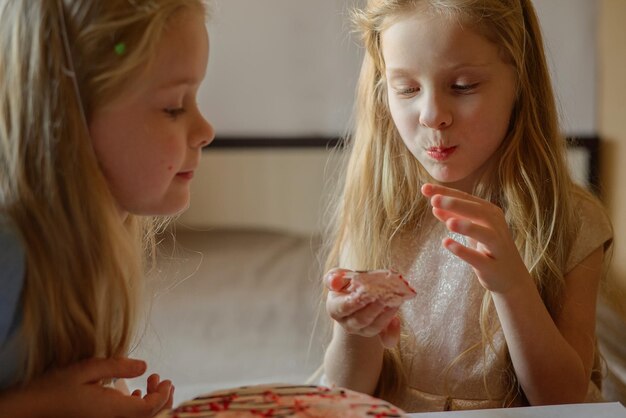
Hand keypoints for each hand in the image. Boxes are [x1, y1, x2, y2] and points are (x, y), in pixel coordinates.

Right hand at [0, 358, 172, 417]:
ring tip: (150, 382)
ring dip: (150, 403)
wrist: (29, 410)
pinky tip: (132, 395)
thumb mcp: (87, 369)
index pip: (149, 410)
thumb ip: (118, 367)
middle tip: (162, 380)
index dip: (162, 396)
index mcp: (112, 411)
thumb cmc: (55, 388)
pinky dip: (136, 408)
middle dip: (161, 400)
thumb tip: (144, 366)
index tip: (166, 379)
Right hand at [325, 268, 400, 347]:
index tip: (366, 292)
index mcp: (335, 309)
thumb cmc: (348, 283)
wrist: (361, 293)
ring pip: (374, 328)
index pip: (343, 307)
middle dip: (373, 308)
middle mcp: (347, 323)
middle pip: (360, 320)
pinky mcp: (378, 334)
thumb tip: (334, 282)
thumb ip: (334, 277)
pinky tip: (397, 320)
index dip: (355, 301)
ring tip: (395, 301)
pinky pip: (386, 339)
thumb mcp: (338, 276)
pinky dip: (393, 333)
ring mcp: (363, 331)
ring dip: (386, 315)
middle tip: (385, 296)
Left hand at [421, 183, 530, 293]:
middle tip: (435, 199)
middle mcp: (496, 226)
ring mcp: (497, 247)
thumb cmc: (487, 248)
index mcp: (490, 213)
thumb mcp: (470, 230)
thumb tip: (434, 206)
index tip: (425, 188)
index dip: (446, 192)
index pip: (465, 198)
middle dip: (456, 204)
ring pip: (484, 233)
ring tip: (448, 223)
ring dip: (466, 226)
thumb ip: (454, 217)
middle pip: (478, 211)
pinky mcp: (493, 267)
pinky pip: (478, 258)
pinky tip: (447, 243)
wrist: (511, 278)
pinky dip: (463, 251)